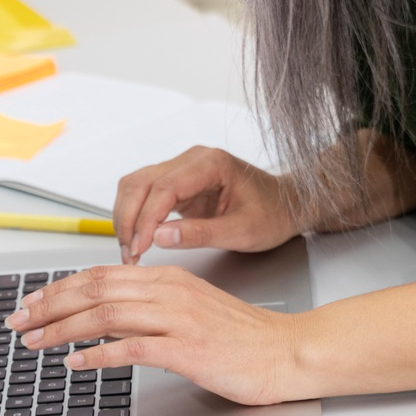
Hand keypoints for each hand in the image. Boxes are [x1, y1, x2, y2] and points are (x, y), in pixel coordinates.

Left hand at [6, 265, 300, 404]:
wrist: (283, 350)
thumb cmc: (240, 336)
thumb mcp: (188, 310)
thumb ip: (148, 309)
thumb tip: (103, 318)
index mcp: (169, 278)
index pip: (102, 274)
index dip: (61, 288)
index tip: (33, 302)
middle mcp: (170, 291)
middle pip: (97, 289)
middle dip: (50, 305)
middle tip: (18, 320)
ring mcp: (178, 318)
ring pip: (107, 314)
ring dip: (63, 328)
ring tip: (35, 341)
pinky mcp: (185, 348)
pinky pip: (131, 348)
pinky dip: (98, 354)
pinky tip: (76, 363)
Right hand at [114, 146, 300, 263]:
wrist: (287, 205)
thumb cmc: (272, 214)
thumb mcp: (242, 231)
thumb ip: (201, 233)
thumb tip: (160, 237)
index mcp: (212, 163)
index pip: (164, 187)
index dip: (146, 219)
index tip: (140, 248)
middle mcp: (193, 159)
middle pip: (141, 182)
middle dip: (129, 220)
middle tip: (130, 255)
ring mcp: (184, 169)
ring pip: (137, 185)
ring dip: (127, 217)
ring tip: (131, 251)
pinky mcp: (179, 183)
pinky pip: (145, 194)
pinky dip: (135, 216)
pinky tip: (139, 240)